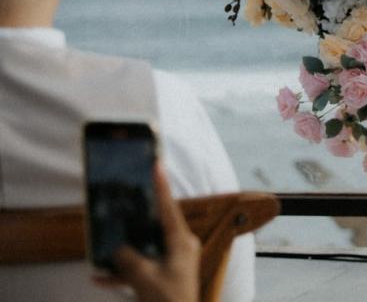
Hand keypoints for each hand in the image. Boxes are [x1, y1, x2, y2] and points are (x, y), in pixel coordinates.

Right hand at [93, 163, 199, 301]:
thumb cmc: (168, 300)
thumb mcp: (145, 278)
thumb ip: (128, 260)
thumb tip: (116, 249)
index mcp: (182, 242)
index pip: (169, 209)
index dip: (161, 186)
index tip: (156, 164)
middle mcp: (179, 248)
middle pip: (153, 226)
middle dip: (134, 217)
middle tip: (123, 199)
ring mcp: (172, 262)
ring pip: (143, 248)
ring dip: (123, 249)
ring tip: (104, 239)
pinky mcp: (163, 277)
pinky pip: (139, 269)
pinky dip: (121, 273)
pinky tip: (99, 278)